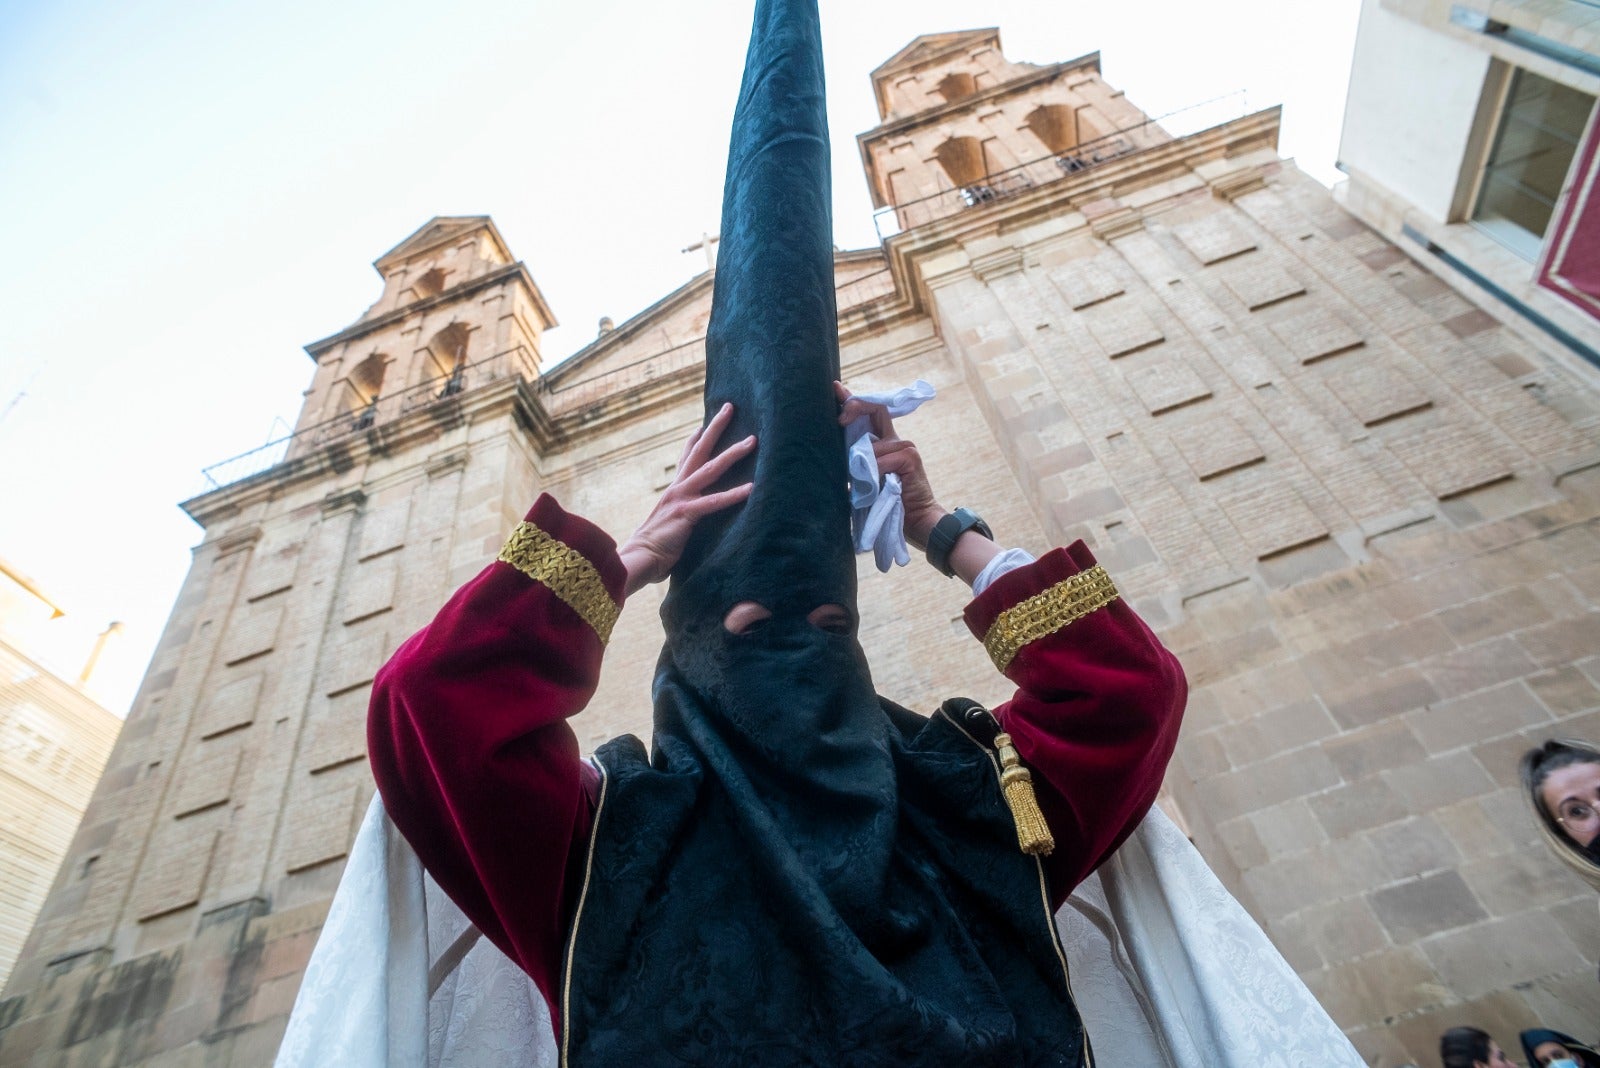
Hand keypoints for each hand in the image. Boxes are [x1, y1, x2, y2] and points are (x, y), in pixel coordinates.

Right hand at [618, 403, 754, 596]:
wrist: (637, 561)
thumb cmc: (652, 552)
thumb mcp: (669, 529)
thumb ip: (679, 521)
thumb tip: (684, 528)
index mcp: (673, 492)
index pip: (685, 459)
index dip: (694, 440)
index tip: (703, 424)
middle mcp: (677, 488)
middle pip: (699, 451)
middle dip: (715, 428)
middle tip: (730, 407)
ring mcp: (681, 498)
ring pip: (711, 469)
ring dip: (733, 453)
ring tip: (752, 440)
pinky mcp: (686, 514)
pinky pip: (714, 502)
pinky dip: (733, 494)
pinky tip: (751, 488)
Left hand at [834, 381, 943, 549]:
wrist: (917, 521)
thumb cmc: (889, 504)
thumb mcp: (867, 480)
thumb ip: (857, 464)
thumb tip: (831, 456)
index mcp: (886, 443)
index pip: (871, 412)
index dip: (854, 400)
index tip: (837, 388)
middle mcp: (897, 440)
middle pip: (875, 410)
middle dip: (854, 407)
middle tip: (839, 418)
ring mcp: (906, 447)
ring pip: (873, 445)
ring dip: (862, 462)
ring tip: (862, 482)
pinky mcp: (910, 458)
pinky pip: (882, 460)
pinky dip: (874, 473)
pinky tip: (876, 486)